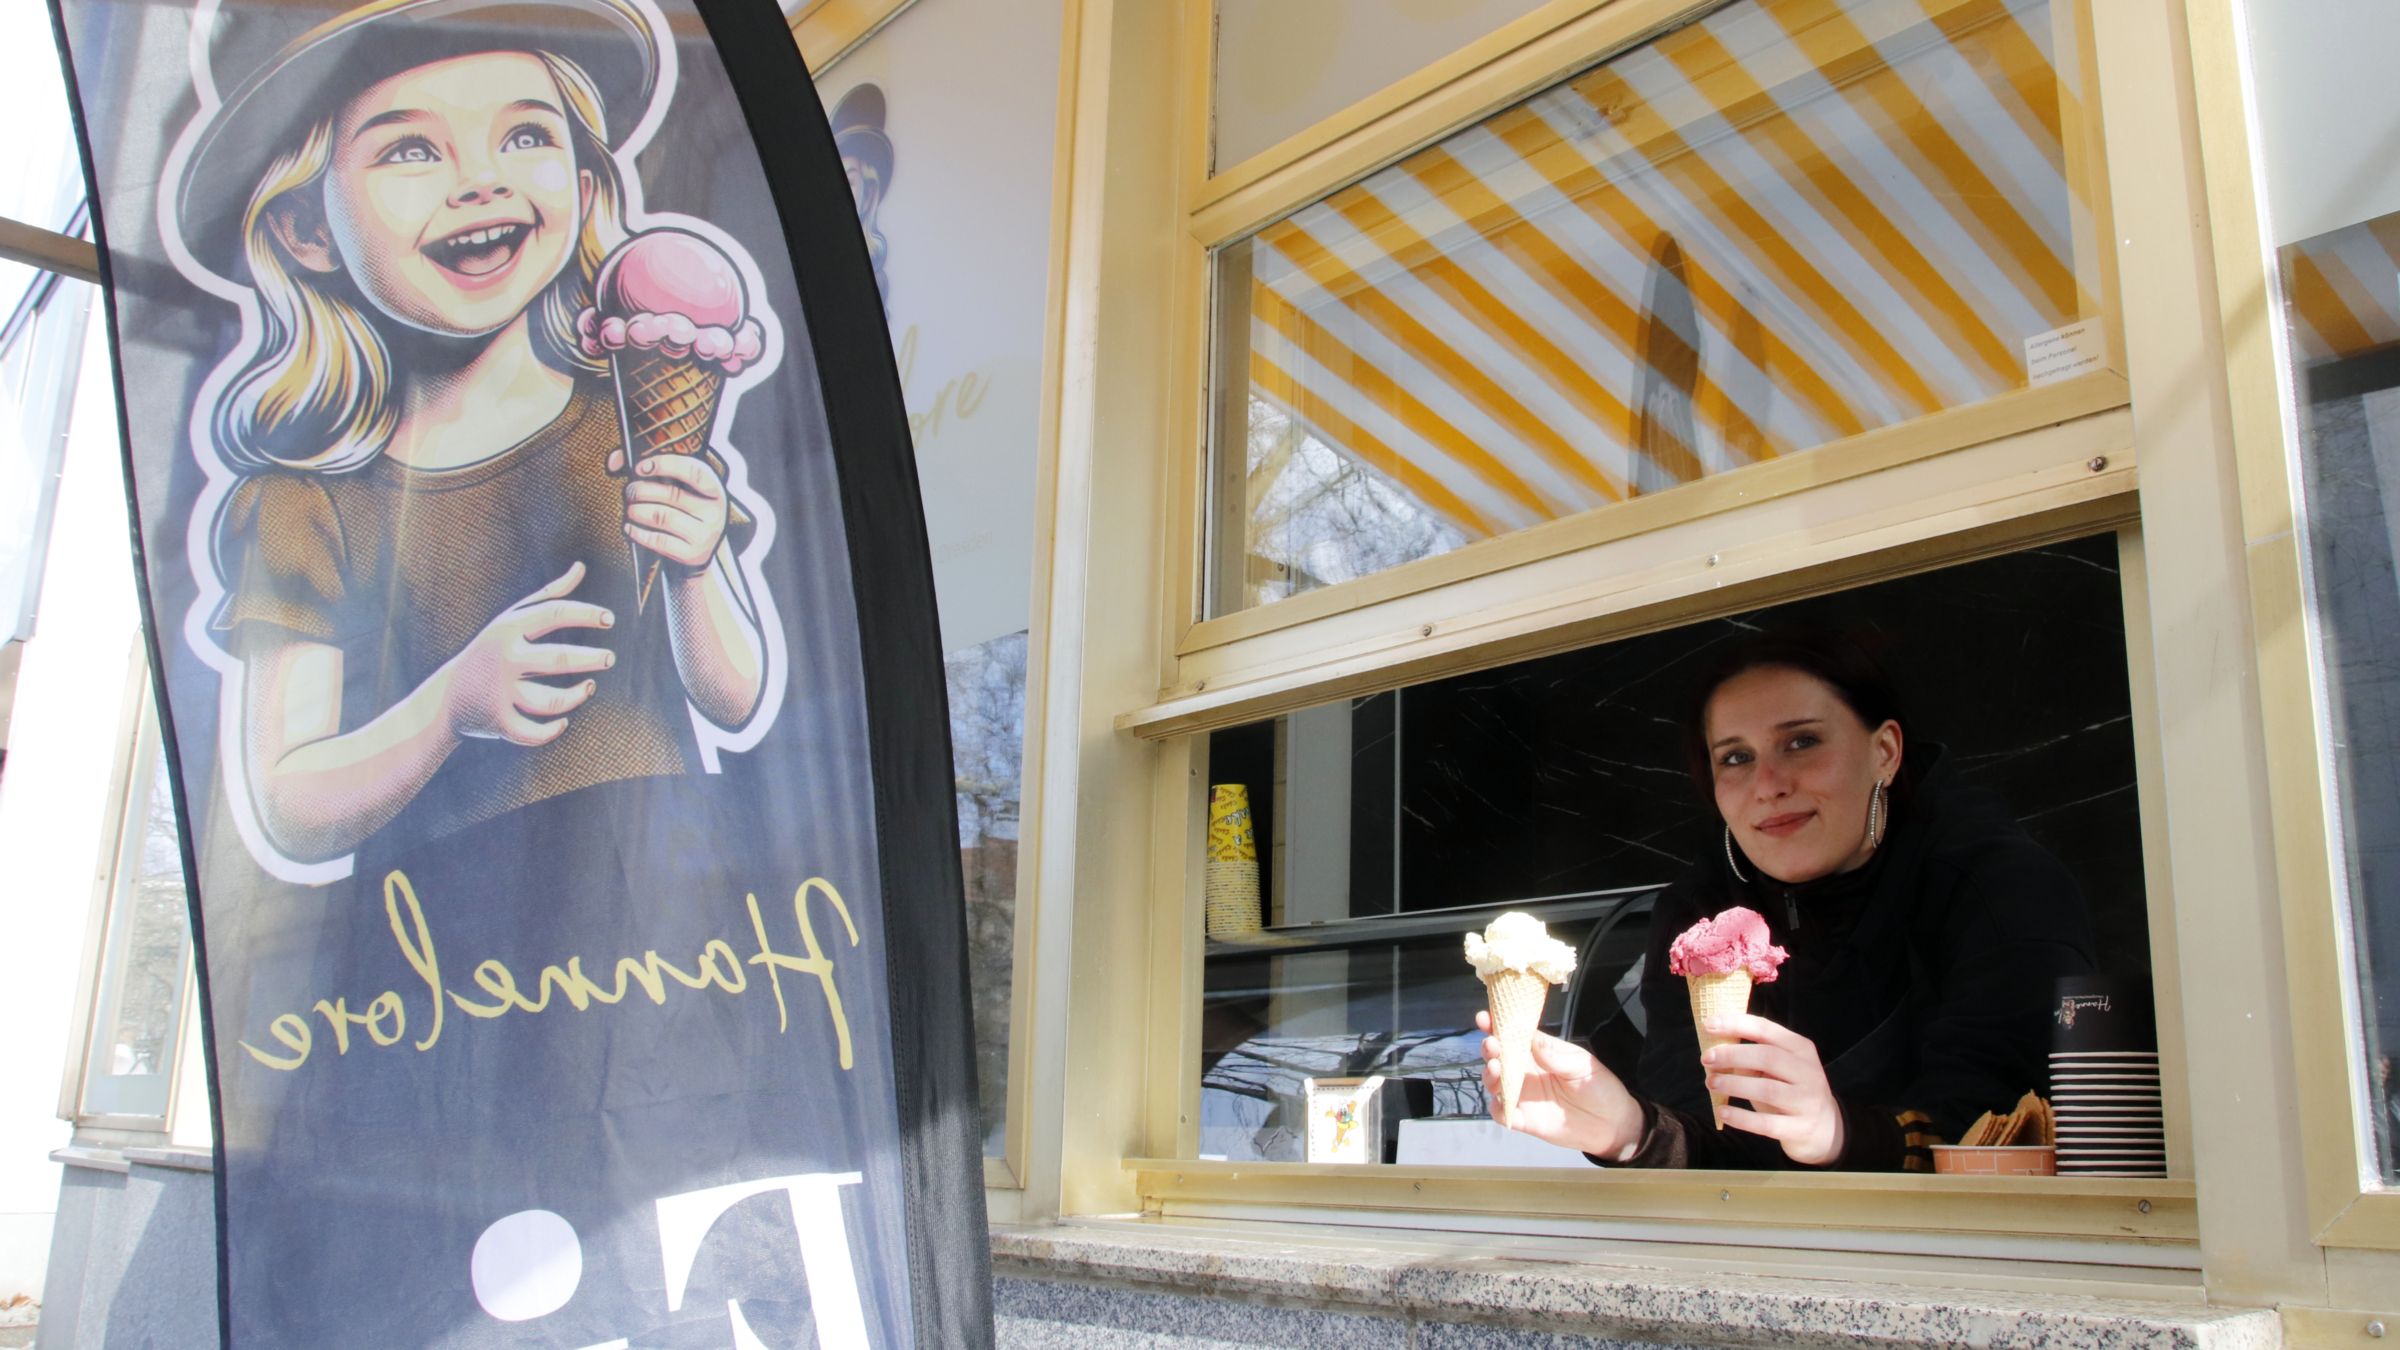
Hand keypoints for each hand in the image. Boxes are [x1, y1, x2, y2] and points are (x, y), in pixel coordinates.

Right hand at [437, 562, 613, 745]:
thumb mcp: (512, 619)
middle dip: (591, 659)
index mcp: (507, 629)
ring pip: (552, 700)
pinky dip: (552, 730)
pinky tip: (564, 720)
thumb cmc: (491, 650)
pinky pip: (534, 732)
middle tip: (609, 658)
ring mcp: (500, 692)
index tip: (609, 619)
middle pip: (558, 659)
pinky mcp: (499, 722)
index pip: (555, 613)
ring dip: (577, 695)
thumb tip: (580, 568)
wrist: (446, 697)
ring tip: (589, 686)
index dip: (587, 614)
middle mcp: (504, 659)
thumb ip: (549, 594)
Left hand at [612, 448, 728, 571]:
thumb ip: (647, 467)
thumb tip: (613, 462)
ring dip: (637, 511)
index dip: (665, 465)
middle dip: (642, 490)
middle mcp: (715, 511)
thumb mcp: (678, 486)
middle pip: (672, 494)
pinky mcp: (693, 554)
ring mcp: (705, 534)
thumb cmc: (682, 509)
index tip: (641, 468)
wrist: (697, 549)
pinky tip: (629, 527)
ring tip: (629, 509)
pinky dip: (638, 533)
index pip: (693, 471)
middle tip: (629, 491)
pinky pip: (659, 540)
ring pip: (662, 516)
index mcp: (714, 489)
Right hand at [1476, 1010, 1644, 1158]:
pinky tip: (1501, 1102)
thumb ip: (1555, 1054)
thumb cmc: (1599, 1087)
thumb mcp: (1581, 1065)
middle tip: (1492, 1044)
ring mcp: (1523, 1095)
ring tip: (1496, 1067)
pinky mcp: (1524, 1119)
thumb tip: (1531, 1038)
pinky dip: (1497, 1108)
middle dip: (1490, 1048)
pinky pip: (1502, 1114)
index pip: (1513, 1035)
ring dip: (1490, 1074)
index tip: (1485, 1018)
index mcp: (1538, 1052)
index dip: (1497, 1025)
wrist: (1613, 1124)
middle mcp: (1526, 1072)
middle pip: (1498, 1056)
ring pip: (1495, 1083)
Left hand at [1702, 1011, 1845, 1165]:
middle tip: (1706, 1058)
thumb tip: (1716, 1052)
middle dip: (1732, 1055)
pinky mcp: (1800, 1128)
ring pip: (1768, 1089)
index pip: (1767, 1029)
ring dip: (1733, 1084)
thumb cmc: (1790, 1089)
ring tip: (1711, 1083)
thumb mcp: (1779, 1068)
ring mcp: (1807, 1101)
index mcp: (1801, 1048)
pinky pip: (1767, 1124)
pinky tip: (1722, 1112)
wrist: (1825, 1128)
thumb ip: (1754, 1058)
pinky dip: (1741, 1117)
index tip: (1708, 1024)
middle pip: (1768, 1057)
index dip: (1736, 1024)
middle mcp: (1808, 1072)